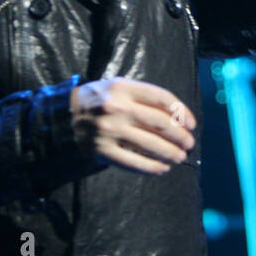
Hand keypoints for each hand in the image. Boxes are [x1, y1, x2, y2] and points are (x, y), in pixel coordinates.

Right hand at [70, 77, 196, 174]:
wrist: (63, 116)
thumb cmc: (98, 100)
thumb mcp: (118, 87)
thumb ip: (144, 97)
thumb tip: (178, 118)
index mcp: (122, 88)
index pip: (162, 98)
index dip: (182, 112)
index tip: (191, 124)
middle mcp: (117, 108)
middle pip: (160, 123)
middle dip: (180, 136)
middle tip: (189, 143)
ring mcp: (109, 130)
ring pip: (151, 144)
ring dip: (171, 153)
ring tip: (180, 157)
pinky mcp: (102, 150)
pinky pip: (133, 162)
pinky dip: (152, 167)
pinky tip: (162, 169)